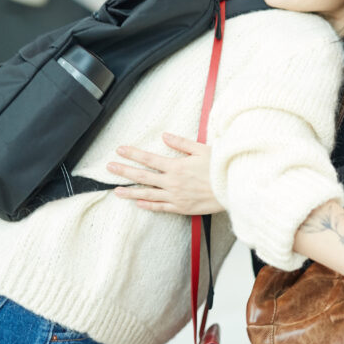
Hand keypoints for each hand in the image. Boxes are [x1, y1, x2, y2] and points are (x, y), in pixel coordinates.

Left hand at [107, 133, 224, 214]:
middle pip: (143, 176)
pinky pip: (160, 207)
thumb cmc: (220, 168)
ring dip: (130, 192)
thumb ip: (182, 143)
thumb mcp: (202, 150)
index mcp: (176, 166)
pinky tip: (138, 203)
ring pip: (147, 195)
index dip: (133, 154)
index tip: (120, 150)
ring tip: (116, 191)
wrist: (233, 189)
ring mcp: (175, 197)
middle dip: (124, 171)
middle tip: (109, 167)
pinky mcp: (181, 208)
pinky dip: (148, 205)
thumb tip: (165, 136)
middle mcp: (172, 182)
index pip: (149, 158)